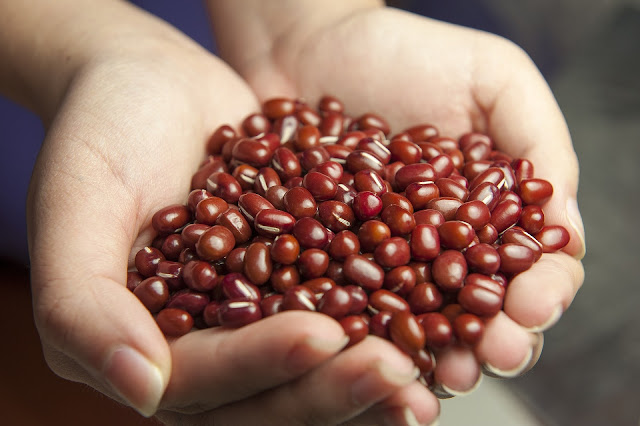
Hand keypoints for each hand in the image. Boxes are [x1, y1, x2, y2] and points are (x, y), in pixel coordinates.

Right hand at [24, 4, 388, 424]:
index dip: (260, 366)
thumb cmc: (101, 132)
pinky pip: (341, 312)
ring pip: (313, 371)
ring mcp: (254, 318)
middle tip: (394, 372)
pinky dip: (384, 322)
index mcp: (145, 344)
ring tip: (424, 376)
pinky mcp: (295, 282)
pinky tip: (430, 324)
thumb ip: (81, 304)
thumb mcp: (77, 207)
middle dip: (330, 389)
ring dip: (367, 378)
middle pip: (267, 395)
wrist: (151, 82)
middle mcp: (204, 346)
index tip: (318, 336)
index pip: (202, 382)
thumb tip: (141, 391)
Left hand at [212, 4, 585, 422]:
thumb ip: (540, 142)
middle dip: (493, 341)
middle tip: (494, 356)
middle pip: (478, 311)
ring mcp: (383, 264)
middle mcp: (442, 250)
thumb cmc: (405, 53)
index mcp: (491, 214)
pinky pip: (346, 308)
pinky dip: (359, 336)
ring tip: (440, 376)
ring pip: (417, 326)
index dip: (541, 292)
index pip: (531, 267)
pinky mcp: (326, 266)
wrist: (308, 47)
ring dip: (433, 357)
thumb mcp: (493, 77)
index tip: (533, 305)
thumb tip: (564, 227)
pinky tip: (367, 354)